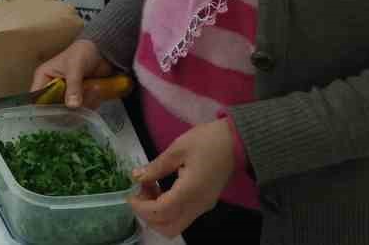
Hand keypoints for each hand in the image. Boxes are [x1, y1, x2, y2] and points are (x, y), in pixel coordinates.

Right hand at [30, 39, 114, 108]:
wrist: (101, 51)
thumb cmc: (82, 52)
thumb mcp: (75, 66)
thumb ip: (73, 85)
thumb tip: (72, 106)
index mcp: (43, 78)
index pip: (36, 99)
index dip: (44, 109)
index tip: (59, 112)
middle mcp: (51, 90)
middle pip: (53, 110)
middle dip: (70, 107)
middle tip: (83, 99)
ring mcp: (65, 96)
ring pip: (70, 112)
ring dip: (85, 104)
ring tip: (94, 88)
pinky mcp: (78, 100)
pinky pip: (82, 111)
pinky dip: (91, 104)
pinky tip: (97, 91)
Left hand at [127, 120, 234, 238]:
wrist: (237, 142)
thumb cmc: (207, 140)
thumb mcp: (178, 148)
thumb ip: (156, 166)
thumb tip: (137, 176)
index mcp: (190, 192)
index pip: (161, 212)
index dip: (141, 207)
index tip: (131, 193)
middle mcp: (197, 206)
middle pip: (168, 228)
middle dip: (148, 216)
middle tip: (140, 193)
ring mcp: (203, 207)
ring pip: (175, 225)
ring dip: (157, 214)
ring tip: (150, 188)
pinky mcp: (205, 204)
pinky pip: (182, 217)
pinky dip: (167, 210)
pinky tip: (162, 188)